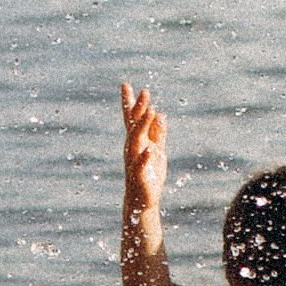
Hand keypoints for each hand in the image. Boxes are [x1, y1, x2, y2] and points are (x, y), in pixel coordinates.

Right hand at [121, 81, 167, 213]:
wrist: (143, 201)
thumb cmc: (149, 175)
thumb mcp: (157, 150)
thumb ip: (158, 134)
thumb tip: (159, 113)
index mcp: (136, 141)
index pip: (131, 118)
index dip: (129, 102)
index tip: (126, 84)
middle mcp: (132, 148)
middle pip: (133, 125)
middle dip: (138, 108)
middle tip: (144, 91)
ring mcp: (133, 161)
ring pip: (136, 140)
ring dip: (142, 126)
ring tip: (150, 111)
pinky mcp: (138, 176)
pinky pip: (140, 165)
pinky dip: (144, 157)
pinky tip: (149, 149)